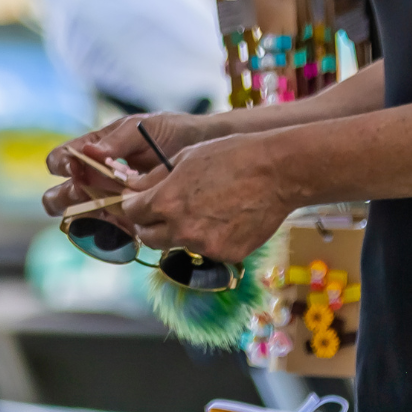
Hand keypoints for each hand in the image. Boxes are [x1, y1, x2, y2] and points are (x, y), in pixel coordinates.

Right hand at [42, 111, 225, 220]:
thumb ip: (116, 141)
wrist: (204, 151)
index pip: (59, 161)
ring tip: (108, 209)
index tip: (77, 167)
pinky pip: (108, 235)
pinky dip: (111, 233)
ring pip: (79, 219)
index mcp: (91, 152)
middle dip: (66, 197)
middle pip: (59, 196)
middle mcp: (94, 180)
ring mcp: (109, 203)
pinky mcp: (127, 222)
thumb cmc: (171, 133)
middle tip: (86, 192)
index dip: (62, 166)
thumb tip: (89, 153)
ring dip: (87, 216)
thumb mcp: (142, 129)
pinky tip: (127, 225)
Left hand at [117, 135, 292, 263]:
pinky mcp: (227, 255)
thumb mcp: (186, 157)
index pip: (133, 213)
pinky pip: (207, 250)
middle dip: (150, 224)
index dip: (135, 205)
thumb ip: (154, 178)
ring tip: (204, 209)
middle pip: (148, 237)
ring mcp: (205, 245)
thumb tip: (132, 189)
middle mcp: (181, 229)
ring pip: (178, 244)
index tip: (141, 201)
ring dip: (181, 231)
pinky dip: (210, 238)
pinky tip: (226, 219)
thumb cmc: (232, 156)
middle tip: (164, 211)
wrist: (278, 172)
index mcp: (166, 202)